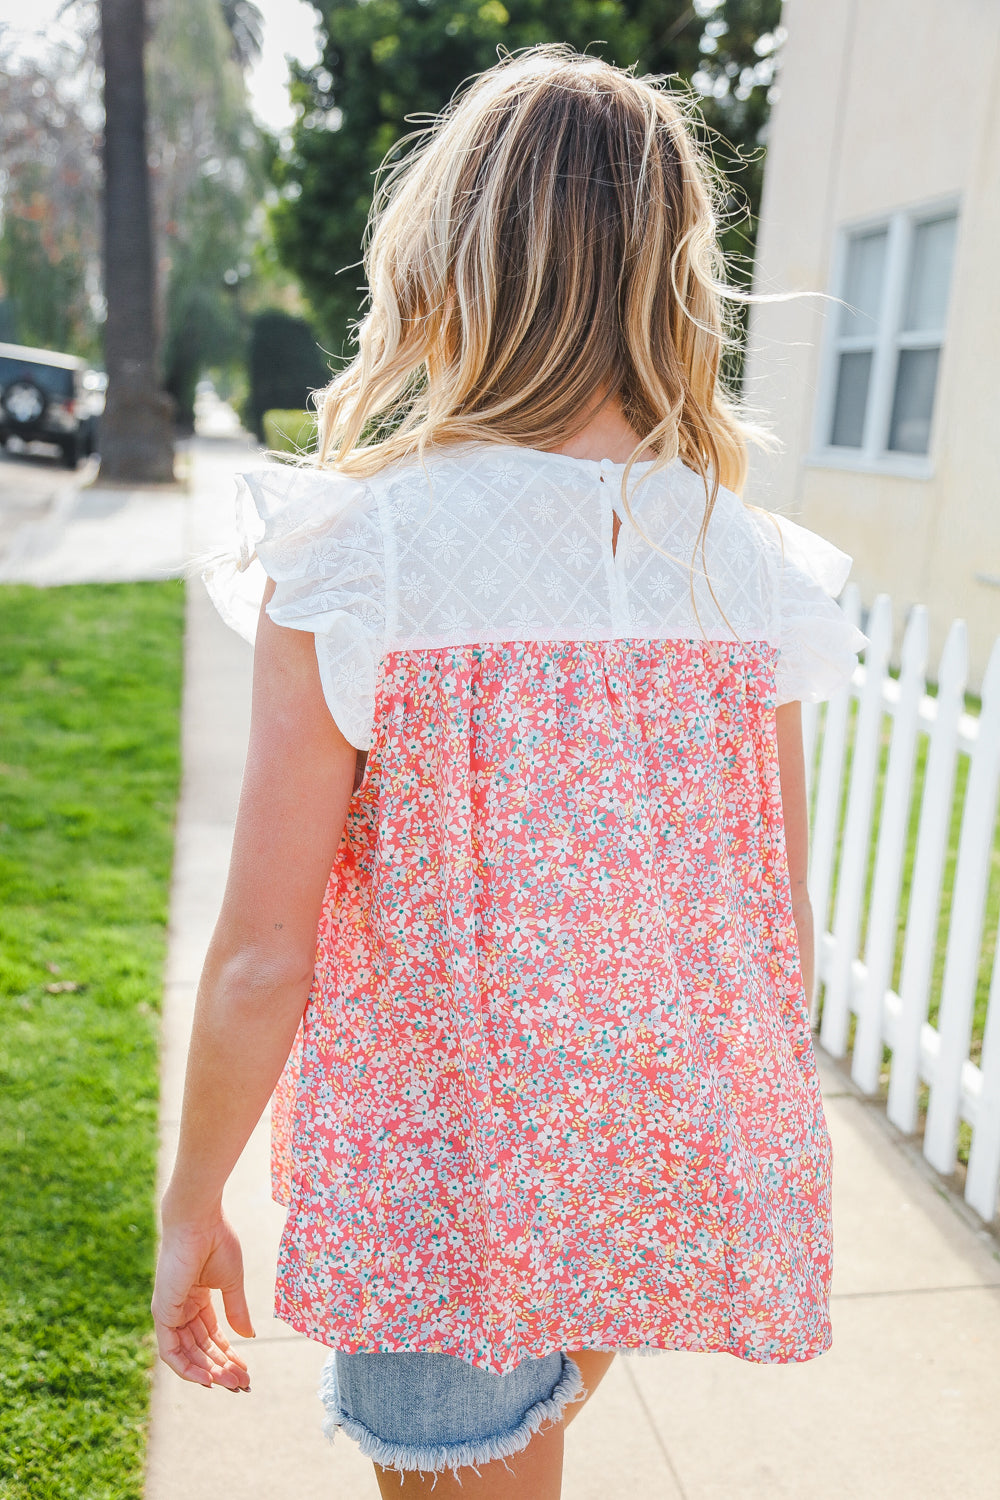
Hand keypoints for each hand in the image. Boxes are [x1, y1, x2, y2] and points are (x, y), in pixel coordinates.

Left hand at [152, 1210, 253, 1390]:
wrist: (199, 1221)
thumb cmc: (216, 1241)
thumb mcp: (232, 1282)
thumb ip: (237, 1310)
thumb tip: (249, 1336)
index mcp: (197, 1298)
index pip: (211, 1335)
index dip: (229, 1354)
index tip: (246, 1370)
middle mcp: (181, 1308)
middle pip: (201, 1348)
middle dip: (222, 1367)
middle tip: (243, 1384)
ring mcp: (170, 1312)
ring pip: (188, 1355)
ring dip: (210, 1371)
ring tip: (233, 1383)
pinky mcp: (162, 1314)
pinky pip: (172, 1352)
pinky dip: (188, 1368)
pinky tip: (209, 1378)